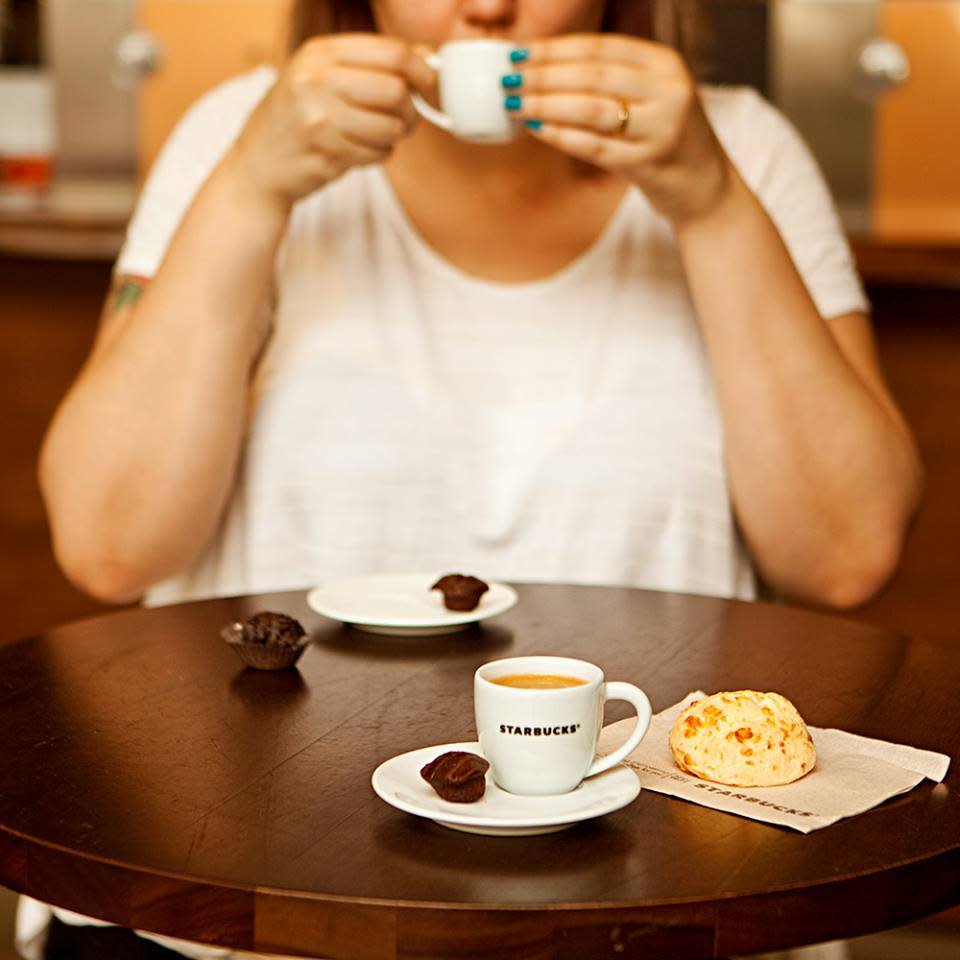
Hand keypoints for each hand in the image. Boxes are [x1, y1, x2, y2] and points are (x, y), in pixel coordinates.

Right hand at [224, 34, 433, 209]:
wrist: (258, 165)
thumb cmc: (297, 118)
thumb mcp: (321, 77)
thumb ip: (370, 64)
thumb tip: (427, 55)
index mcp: (319, 52)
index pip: (391, 51)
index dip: (422, 70)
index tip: (431, 85)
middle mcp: (316, 80)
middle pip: (396, 89)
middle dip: (411, 109)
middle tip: (407, 120)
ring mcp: (319, 119)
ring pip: (391, 126)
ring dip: (395, 137)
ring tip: (379, 137)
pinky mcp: (327, 154)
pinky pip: (378, 154)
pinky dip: (379, 155)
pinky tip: (361, 151)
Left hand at [513, 35, 731, 225]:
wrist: (705, 187)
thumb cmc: (665, 138)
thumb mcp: (651, 95)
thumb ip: (613, 79)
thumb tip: (544, 68)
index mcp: (665, 63)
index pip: (601, 47)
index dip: (555, 49)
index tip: (519, 52)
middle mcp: (667, 90)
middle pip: (593, 75)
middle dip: (543, 76)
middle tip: (508, 79)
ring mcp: (661, 127)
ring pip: (592, 109)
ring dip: (547, 105)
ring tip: (515, 104)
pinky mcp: (650, 162)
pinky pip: (596, 147)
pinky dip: (562, 137)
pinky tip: (537, 131)